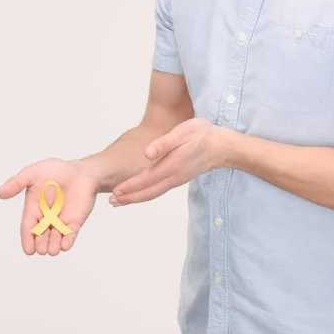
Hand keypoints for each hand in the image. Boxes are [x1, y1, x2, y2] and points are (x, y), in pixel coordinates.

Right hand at [0, 158, 98, 255]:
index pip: (28, 228)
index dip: (27, 240)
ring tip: (52, 250)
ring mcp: (61, 221)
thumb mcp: (33, 173)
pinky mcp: (75, 222)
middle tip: (41, 249)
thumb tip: (0, 193)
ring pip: (55, 239)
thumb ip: (17, 183)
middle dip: (41, 245)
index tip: (28, 250)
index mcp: (33, 209)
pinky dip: (68, 241)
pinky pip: (70, 234)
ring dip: (53, 246)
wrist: (80, 171)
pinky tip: (65, 246)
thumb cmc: (55, 170)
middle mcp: (46, 218)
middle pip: (41, 237)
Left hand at [110, 118, 225, 205]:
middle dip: (129, 198)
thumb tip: (147, 153)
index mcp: (172, 165)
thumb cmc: (202, 135)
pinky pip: (159, 190)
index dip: (130, 187)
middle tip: (111, 201)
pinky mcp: (179, 179)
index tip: (115, 192)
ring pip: (153, 193)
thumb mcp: (183, 132)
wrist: (222, 147)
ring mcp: (177, 180)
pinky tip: (138, 193)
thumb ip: (164, 143)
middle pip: (148, 192)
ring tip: (120, 201)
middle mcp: (174, 177)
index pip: (147, 179)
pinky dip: (146, 194)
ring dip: (136, 198)